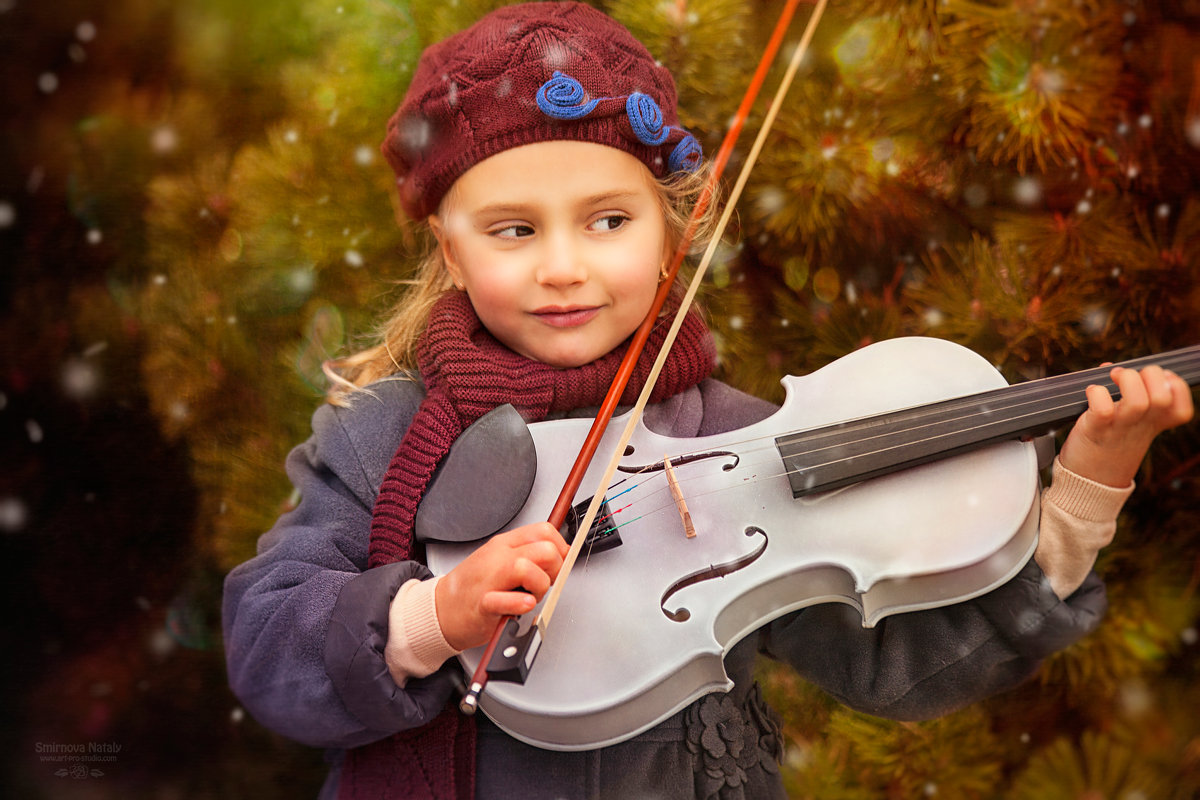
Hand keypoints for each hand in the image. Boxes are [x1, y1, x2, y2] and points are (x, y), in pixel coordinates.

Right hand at [434, 522, 567, 650]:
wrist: (442, 609)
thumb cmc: (474, 588)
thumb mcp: (500, 561)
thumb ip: (527, 556)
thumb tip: (559, 556)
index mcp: (504, 545)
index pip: (544, 531)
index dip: (560, 548)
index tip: (560, 564)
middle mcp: (498, 558)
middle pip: (543, 549)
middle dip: (556, 568)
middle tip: (547, 583)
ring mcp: (489, 580)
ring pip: (526, 568)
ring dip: (540, 586)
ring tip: (531, 596)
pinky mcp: (482, 605)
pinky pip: (501, 599)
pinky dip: (518, 602)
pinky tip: (524, 603)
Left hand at [1059, 365, 1194, 487]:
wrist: (1088, 478)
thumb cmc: (1107, 441)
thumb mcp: (1128, 420)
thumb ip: (1126, 393)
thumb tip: (1109, 366)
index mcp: (1155, 423)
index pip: (1182, 408)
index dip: (1176, 387)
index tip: (1159, 379)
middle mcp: (1142, 425)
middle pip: (1163, 397)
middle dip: (1150, 374)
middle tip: (1129, 376)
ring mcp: (1120, 428)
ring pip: (1138, 401)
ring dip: (1127, 380)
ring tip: (1113, 377)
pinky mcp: (1095, 430)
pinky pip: (1102, 409)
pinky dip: (1097, 393)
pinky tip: (1092, 392)